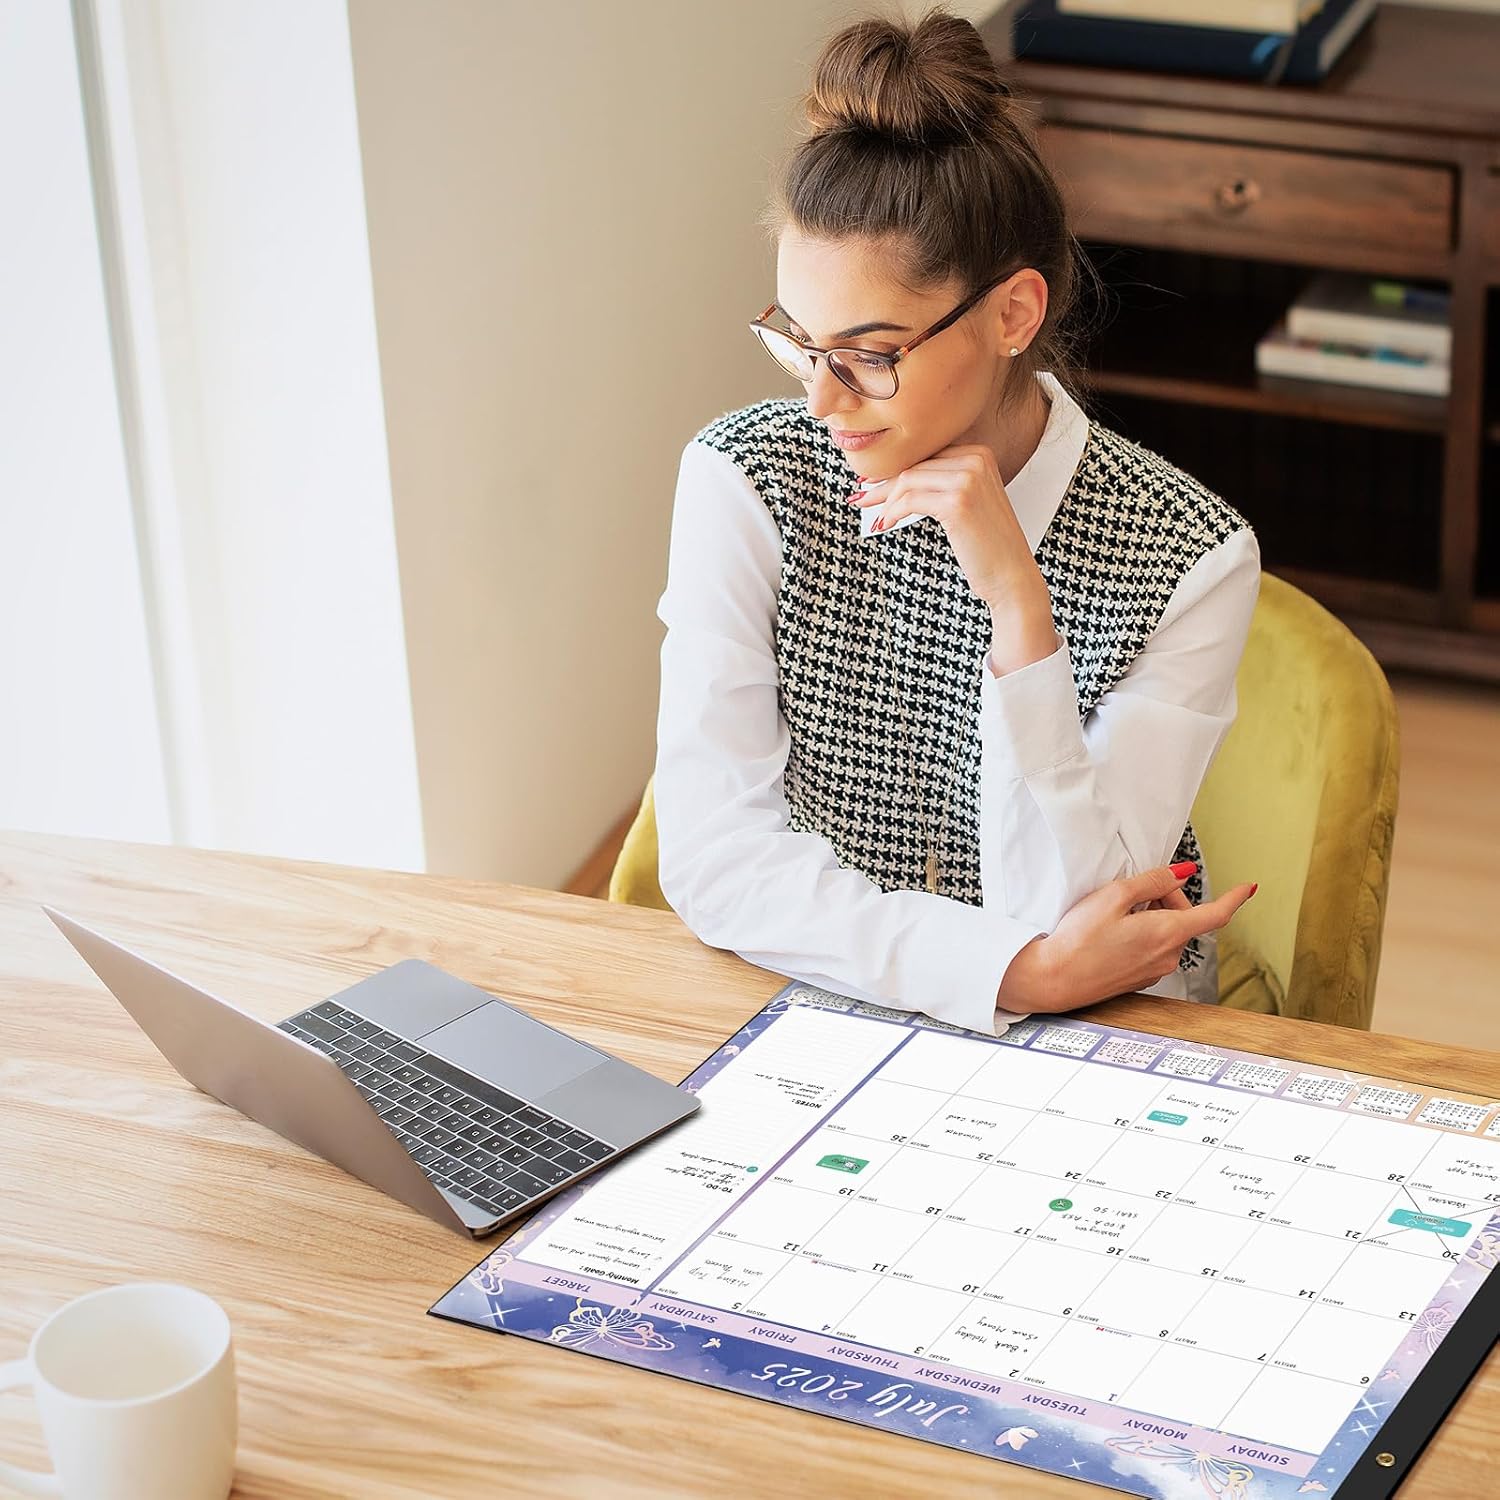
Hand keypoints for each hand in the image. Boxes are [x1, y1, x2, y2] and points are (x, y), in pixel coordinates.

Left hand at [853, 446, 1046, 611]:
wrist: (1011, 576)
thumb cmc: (986, 545)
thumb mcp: (968, 502)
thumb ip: (941, 483)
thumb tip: (896, 479)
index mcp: (979, 454)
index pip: (925, 455)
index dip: (895, 469)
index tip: (873, 483)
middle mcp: (976, 459)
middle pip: (913, 465)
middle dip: (883, 485)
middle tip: (861, 498)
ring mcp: (968, 479)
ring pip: (907, 480)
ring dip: (885, 501)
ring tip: (875, 517)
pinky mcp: (957, 502)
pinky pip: (909, 500)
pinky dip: (891, 513)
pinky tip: (884, 524)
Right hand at [997, 863, 1257, 1014]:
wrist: (1054, 979)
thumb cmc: (1079, 939)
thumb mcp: (1114, 896)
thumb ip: (1152, 882)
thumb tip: (1182, 874)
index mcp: (1167, 933)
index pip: (1215, 915)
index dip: (1234, 899)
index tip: (1248, 888)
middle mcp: (1168, 955)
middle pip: (1185, 918)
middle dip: (1167, 898)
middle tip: (1134, 891)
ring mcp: (1155, 969)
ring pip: (1168, 933)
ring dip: (1152, 916)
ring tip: (1115, 914)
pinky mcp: (1140, 978)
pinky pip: (1153, 947)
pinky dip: (1142, 933)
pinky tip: (1112, 932)